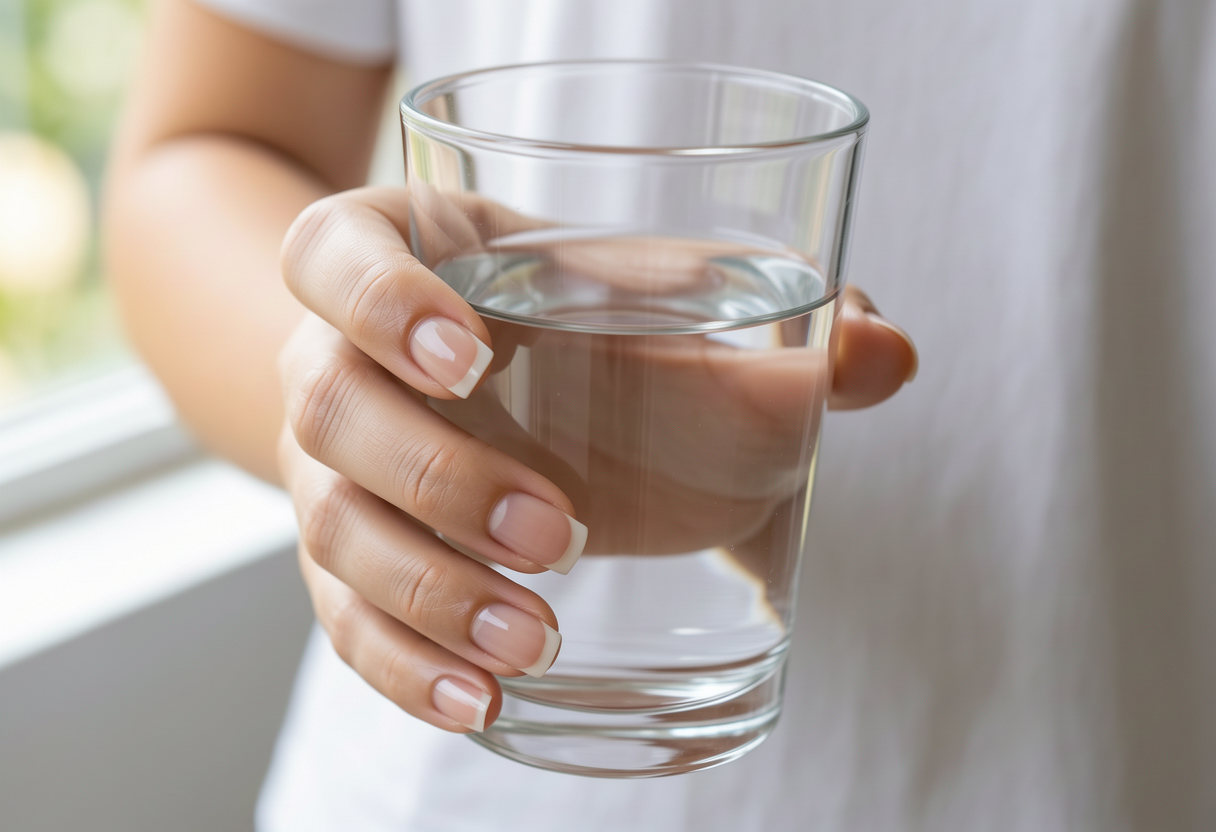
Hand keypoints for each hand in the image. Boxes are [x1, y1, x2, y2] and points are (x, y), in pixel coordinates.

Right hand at [276, 187, 915, 733]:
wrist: (474, 373)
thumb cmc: (561, 314)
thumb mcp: (635, 289)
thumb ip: (764, 309)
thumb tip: (885, 351)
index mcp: (394, 256)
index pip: (334, 257)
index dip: (379, 301)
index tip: (472, 352)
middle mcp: (337, 360)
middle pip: (332, 409)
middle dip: (440, 477)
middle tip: (564, 533)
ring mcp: (330, 467)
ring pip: (335, 531)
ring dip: (431, 593)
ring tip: (536, 640)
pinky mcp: (349, 561)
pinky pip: (349, 621)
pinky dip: (408, 668)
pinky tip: (481, 700)